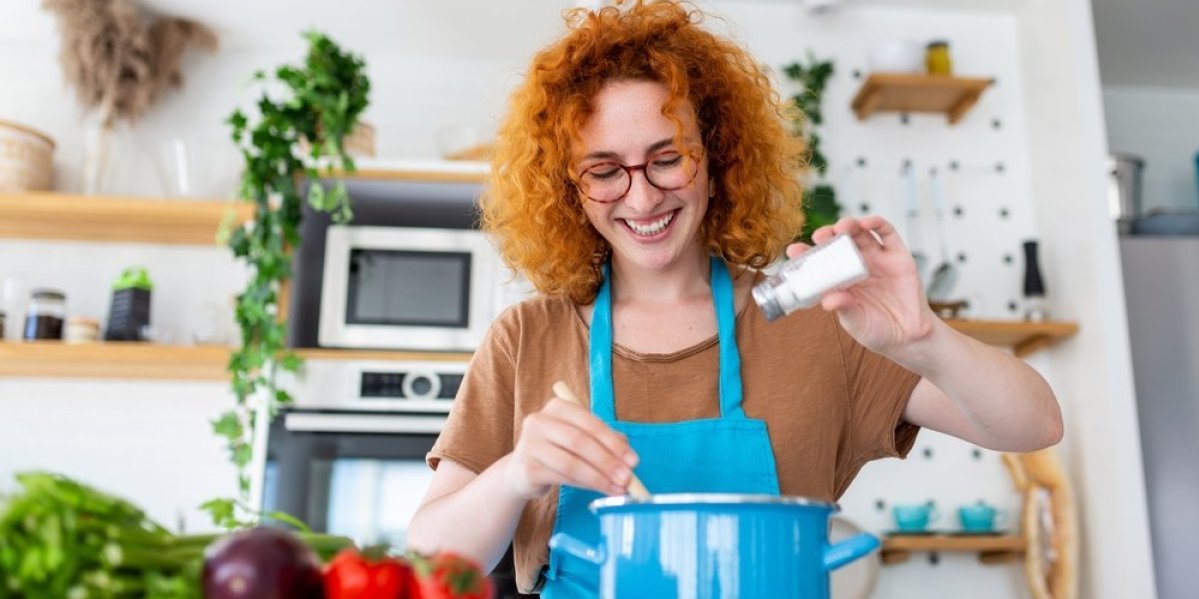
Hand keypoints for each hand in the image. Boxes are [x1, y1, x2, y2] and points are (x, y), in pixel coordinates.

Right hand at [504, 394, 638, 499]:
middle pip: (579, 441)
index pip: (590, 423)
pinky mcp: (528, 468)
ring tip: (617, 488)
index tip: (633, 460)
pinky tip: (599, 490)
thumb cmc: (557, 450)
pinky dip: (585, 485)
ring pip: (571, 463)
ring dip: (598, 478)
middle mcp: (539, 421)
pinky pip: (562, 477)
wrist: (521, 471)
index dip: (613, 442)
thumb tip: (628, 457)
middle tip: (627, 478)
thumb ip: (604, 441)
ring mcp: (530, 444)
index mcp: (557, 407)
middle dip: (607, 461)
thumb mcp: (580, 439)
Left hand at [788, 215, 936, 358]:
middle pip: (838, 242)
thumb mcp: (855, 322)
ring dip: (849, 224)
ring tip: (842, 228)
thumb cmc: (876, 330)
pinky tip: (867, 223)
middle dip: (827, 235)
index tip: (794, 251)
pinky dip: (876, 223)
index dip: (806, 254)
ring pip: (860, 233)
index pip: (819, 261)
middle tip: (820, 236)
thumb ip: (844, 308)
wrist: (909, 337)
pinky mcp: (898, 256)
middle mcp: (856, 266)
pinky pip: (887, 233)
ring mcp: (877, 259)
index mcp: (840, 280)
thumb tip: (828, 300)